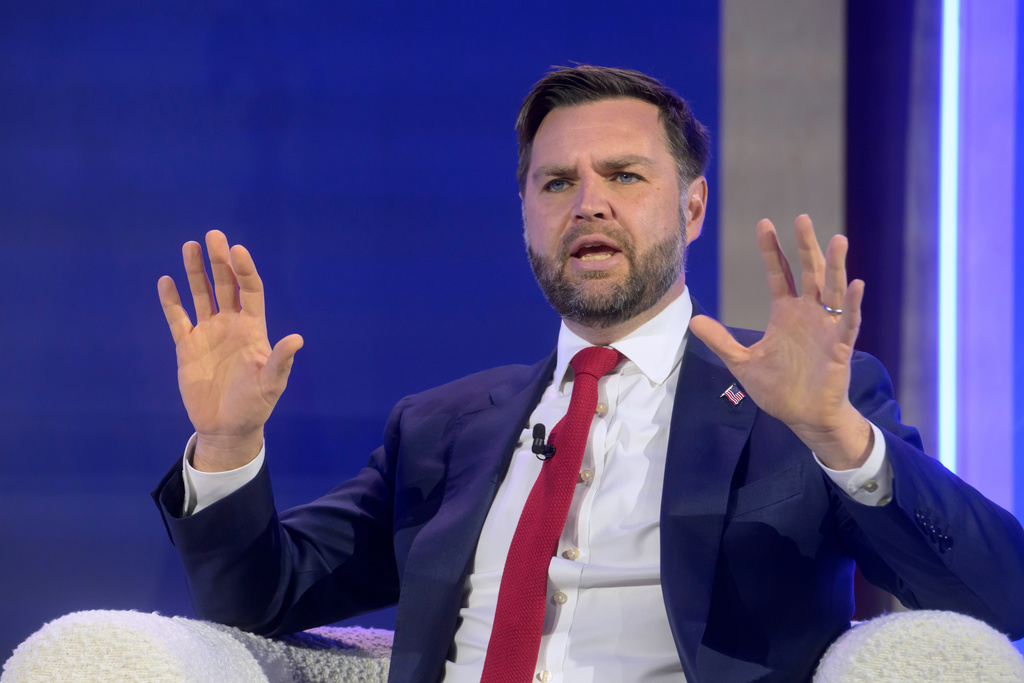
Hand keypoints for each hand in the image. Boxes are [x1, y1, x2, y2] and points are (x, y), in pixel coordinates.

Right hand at [158, 230, 302, 471]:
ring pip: (201, 295)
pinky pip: (178, 318)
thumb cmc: (255, 405)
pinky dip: (171, 301)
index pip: (250, 291)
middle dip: (219, 261)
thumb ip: (280, 360)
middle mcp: (231, 325)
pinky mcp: (187, 346)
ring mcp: (208, 333)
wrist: (227, 427)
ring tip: (190, 246)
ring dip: (195, 272)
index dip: (245, 271)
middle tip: (213, 235)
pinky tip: (166, 281)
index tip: (237, 251)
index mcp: (253, 329)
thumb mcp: (271, 384)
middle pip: (225, 285)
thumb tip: (296, 339)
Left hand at [688, 215, 872, 468]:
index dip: (772, 250)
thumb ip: (721, 340)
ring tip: (836, 239)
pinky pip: (848, 321)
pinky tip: (856, 284)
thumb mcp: (742, 363)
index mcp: (785, 313)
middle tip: (801, 218)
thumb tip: (693, 320)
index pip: (778, 273)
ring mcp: (826, 327)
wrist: (803, 417)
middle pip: (807, 272)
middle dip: (804, 246)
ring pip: (832, 289)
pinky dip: (852, 303)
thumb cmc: (779, 389)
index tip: (764, 223)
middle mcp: (807, 313)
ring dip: (835, 266)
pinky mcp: (840, 345)